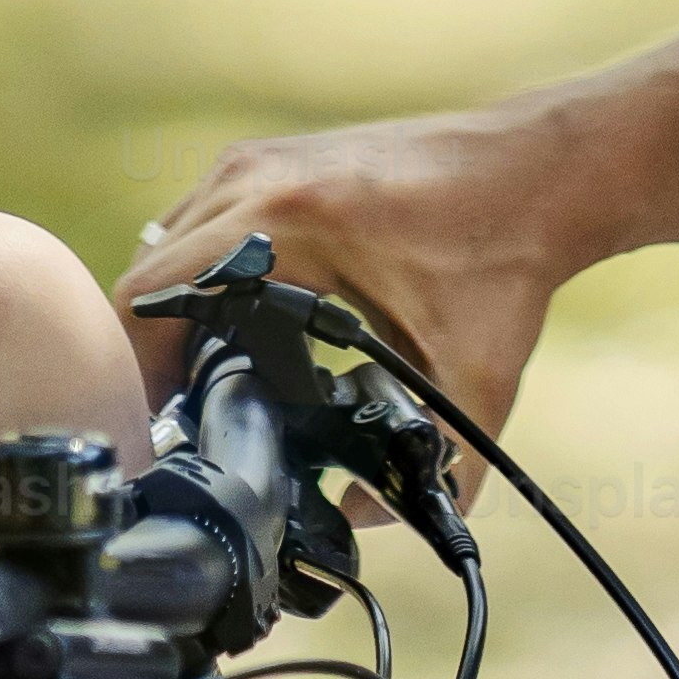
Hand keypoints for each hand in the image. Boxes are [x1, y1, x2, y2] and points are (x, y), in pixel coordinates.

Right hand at [123, 107, 585, 457]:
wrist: (542, 170)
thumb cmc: (506, 258)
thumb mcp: (475, 376)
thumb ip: (441, 469)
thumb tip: (372, 522)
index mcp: (286, 222)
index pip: (151, 296)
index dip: (137, 374)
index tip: (156, 431)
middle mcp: (256, 178)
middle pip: (144, 276)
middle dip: (149, 354)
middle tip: (177, 420)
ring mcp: (259, 159)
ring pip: (166, 245)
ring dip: (170, 312)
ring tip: (199, 381)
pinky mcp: (273, 157)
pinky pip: (200, 222)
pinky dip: (200, 275)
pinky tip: (232, 326)